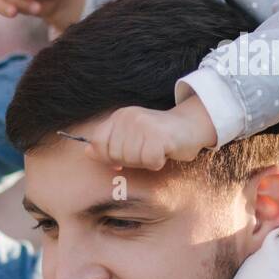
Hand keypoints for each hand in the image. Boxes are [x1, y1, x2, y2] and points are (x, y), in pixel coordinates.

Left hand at [84, 98, 217, 170]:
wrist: (190, 125)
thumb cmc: (159, 136)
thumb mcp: (131, 136)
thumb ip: (109, 144)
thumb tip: (87, 152)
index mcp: (119, 116)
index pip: (97, 142)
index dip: (107, 156)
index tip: (122, 159)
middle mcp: (128, 117)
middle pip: (115, 154)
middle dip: (131, 160)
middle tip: (146, 151)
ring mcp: (143, 125)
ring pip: (132, 160)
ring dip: (145, 161)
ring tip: (156, 149)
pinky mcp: (158, 136)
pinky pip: (149, 162)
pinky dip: (158, 162)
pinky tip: (165, 152)